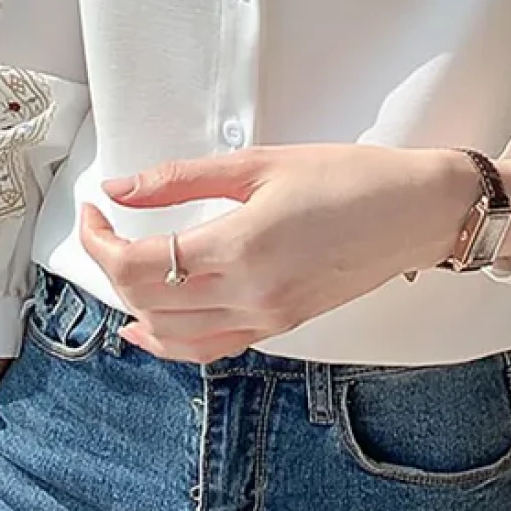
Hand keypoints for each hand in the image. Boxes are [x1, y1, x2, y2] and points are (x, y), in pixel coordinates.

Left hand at [79, 143, 481, 362]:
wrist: (416, 212)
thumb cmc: (350, 179)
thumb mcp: (261, 163)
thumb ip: (182, 180)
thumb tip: (122, 189)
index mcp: (239, 249)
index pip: (137, 264)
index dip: (99, 240)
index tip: (94, 210)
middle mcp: (248, 295)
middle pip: (146, 301)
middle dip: (108, 266)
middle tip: (104, 227)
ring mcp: (266, 318)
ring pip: (171, 335)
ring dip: (134, 305)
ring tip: (120, 268)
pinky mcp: (281, 325)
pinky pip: (209, 347)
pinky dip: (170, 339)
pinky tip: (152, 324)